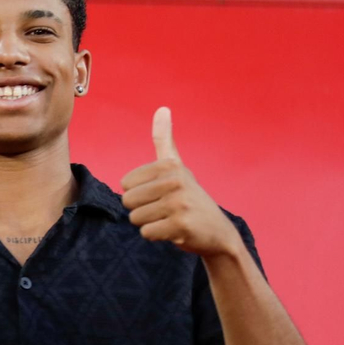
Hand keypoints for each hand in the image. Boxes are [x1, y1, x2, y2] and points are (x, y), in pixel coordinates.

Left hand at [121, 107, 242, 256]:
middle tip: (165, 210)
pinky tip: (174, 231)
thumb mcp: (176, 166)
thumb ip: (164, 139)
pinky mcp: (181, 225)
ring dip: (150, 223)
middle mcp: (175, 181)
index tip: (160, 194)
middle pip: (128, 201)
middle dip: (142, 210)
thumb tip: (162, 108)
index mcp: (170, 165)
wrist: (217, 231)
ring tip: (170, 219)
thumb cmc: (190, 197)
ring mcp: (179, 203)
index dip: (139, 194)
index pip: (125, 184)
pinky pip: (147, 233)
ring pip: (136, 219)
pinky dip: (157, 236)